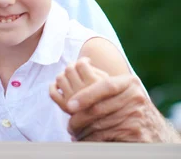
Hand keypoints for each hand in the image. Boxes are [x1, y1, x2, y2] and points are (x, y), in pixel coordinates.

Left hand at [50, 57, 106, 111]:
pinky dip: (53, 86)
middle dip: (72, 66)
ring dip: (63, 75)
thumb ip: (96, 71)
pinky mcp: (65, 107)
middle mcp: (83, 92)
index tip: (86, 61)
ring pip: (60, 78)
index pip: (81, 64)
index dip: (83, 60)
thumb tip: (83, 61)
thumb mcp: (109, 83)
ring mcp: (72, 100)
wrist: (108, 122)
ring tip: (70, 77)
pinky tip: (59, 86)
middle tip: (77, 69)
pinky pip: (53, 93)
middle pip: (69, 69)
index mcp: (95, 84)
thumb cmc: (109, 99)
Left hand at [65, 74, 180, 142]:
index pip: (105, 86)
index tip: (69, 105)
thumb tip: (65, 80)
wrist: (157, 131)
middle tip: (69, 126)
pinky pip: (107, 136)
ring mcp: (137, 115)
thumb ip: (102, 86)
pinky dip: (92, 140)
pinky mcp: (136, 132)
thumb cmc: (130, 108)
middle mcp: (135, 96)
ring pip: (100, 124)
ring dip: (83, 131)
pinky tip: (85, 141)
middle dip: (78, 118)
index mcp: (129, 82)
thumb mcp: (122, 91)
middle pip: (98, 108)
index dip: (85, 95)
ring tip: (74, 134)